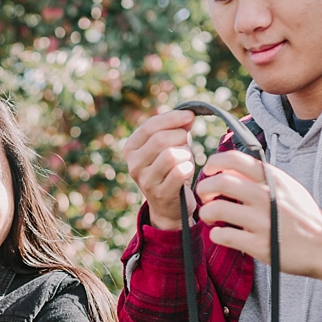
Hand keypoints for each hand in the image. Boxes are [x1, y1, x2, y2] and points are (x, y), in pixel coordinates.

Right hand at [122, 108, 197, 230]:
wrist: (168, 205)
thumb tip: (189, 115)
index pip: (150, 126)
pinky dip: (188, 168)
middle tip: (186, 145)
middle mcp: (133, 164)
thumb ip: (176, 128)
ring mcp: (145, 181)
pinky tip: (187, 171)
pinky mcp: (160, 194)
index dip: (172, 118)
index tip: (190, 115)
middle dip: (180, 137)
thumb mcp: (169, 146)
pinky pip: (180, 172)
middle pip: (161, 139)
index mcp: (131, 148)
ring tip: (185, 160)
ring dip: (185, 154)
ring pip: (171, 155)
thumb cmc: (170, 169)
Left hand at [193, 150, 321, 285]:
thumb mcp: (288, 188)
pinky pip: (224, 236)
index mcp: (274, 179)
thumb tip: (228, 169)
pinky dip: (216, 235)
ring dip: (206, 212)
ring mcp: (263, 222)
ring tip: (210, 217)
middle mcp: (268, 196)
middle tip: (205, 197)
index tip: (208, 172)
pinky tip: (221, 235)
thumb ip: (261, 178)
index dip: (214, 162)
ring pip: (217, 209)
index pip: (236, 159)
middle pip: (220, 182)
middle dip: (204, 188)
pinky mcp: (260, 246)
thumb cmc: (304, 217)